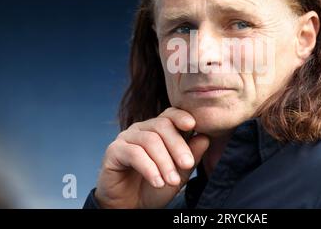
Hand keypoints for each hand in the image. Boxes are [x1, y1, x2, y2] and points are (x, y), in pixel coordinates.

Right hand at [94, 107, 209, 207]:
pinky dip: (149, 168)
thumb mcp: (179, 173)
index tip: (193, 125)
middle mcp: (142, 129)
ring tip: (171, 181)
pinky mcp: (114, 151)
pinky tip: (157, 182)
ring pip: (150, 140)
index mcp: (159, 130)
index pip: (170, 114)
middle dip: (178, 146)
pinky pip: (134, 153)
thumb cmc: (155, 187)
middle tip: (187, 164)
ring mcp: (127, 137)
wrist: (132, 206)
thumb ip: (192, 156)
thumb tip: (205, 137)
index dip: (181, 116)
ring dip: (164, 162)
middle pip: (162, 125)